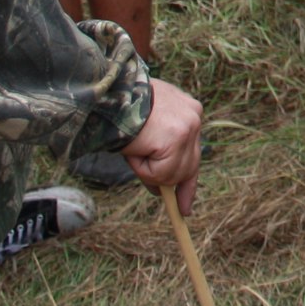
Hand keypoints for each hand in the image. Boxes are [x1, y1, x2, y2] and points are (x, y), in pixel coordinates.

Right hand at [122, 78, 205, 211]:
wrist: (110, 96)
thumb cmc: (121, 112)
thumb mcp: (147, 131)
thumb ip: (161, 153)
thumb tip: (162, 188)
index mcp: (189, 111)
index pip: (193, 152)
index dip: (188, 182)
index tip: (186, 206)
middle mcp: (194, 116)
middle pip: (189, 166)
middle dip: (178, 188)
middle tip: (179, 209)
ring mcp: (188, 127)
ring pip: (173, 174)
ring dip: (149, 172)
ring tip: (135, 151)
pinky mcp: (177, 137)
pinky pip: (161, 172)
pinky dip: (143, 169)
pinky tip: (136, 150)